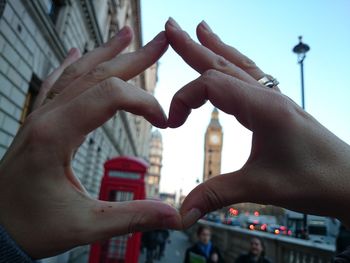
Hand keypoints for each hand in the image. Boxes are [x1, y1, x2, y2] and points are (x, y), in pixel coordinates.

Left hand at [0, 26, 181, 258]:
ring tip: (126, 36)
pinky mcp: (37, 123)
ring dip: (105, 53)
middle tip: (160, 43)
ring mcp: (39, 117)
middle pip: (96, 74)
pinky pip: (55, 84)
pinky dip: (70, 64)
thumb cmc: (30, 227)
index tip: (164, 122)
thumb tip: (175, 217)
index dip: (144, 103)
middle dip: (133, 58)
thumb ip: (133, 216)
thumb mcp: (85, 225)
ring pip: (76, 73)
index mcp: (56, 134)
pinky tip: (76, 51)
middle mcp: (46, 117)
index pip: (110, 96)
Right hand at [165, 19, 349, 226]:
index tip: (172, 125)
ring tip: (200, 30)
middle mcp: (269, 95)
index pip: (211, 85)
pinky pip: (251, 77)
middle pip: (223, 63)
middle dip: (194, 46)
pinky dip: (233, 63)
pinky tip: (229, 61)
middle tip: (172, 27)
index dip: (184, 99)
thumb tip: (181, 214)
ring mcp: (275, 98)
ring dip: (215, 48)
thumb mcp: (260, 187)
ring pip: (238, 65)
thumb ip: (217, 195)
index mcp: (264, 107)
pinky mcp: (277, 107)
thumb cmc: (314, 181)